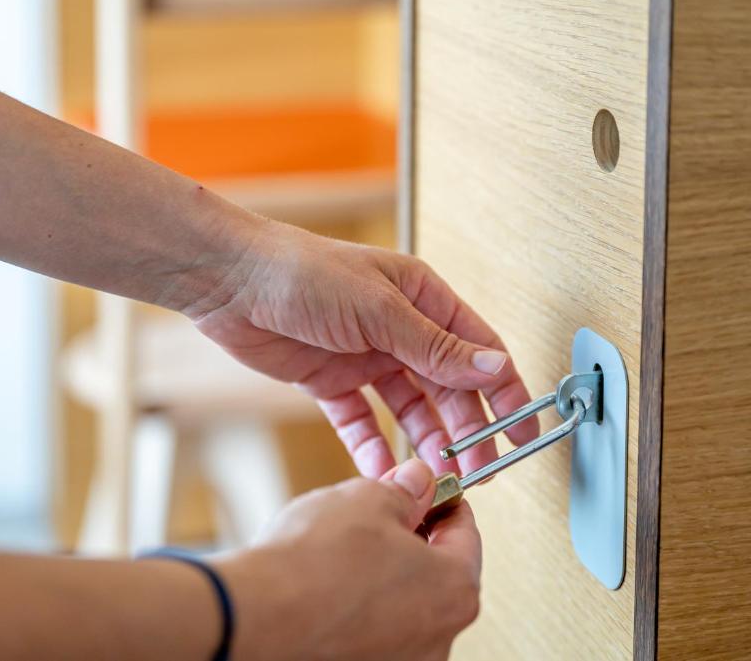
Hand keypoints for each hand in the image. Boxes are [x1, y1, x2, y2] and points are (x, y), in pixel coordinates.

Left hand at [189, 218, 539, 477]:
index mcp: (422, 299)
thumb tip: (493, 368)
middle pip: (448, 386)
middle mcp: (400, 329)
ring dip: (425, 441)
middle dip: (467, 429)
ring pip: (409, 408)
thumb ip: (436, 346)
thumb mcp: (379, 310)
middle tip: (478, 472)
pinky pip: (361, 420)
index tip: (521, 432)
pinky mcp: (330, 380)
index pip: (478, 350)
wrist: (229, 281)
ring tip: (436, 477)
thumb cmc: (302, 272)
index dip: (504, 391)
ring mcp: (366, 356)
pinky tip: (380, 469)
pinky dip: (372, 445)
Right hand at [212, 459, 480, 660]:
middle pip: (436, 575)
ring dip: (383, 577)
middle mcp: (438, 639)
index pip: (465, 534)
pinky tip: (328, 587)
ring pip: (403, 606)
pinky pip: (372, 631)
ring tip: (343, 552)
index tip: (431, 491)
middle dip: (411, 541)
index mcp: (455, 590)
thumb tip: (417, 483)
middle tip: (382, 515)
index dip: (444, 503)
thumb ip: (406, 491)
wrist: (254, 617)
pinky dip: (357, 608)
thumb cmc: (312, 567)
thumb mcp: (368, 500)